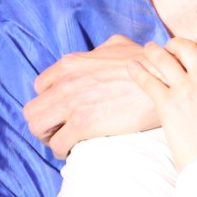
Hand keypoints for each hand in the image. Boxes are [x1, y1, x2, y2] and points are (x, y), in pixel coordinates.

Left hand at [24, 36, 158, 157]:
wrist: (163, 81)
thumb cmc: (146, 63)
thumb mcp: (118, 45)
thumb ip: (98, 51)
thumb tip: (95, 55)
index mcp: (71, 63)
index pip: (39, 87)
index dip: (49, 102)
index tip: (60, 112)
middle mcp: (65, 82)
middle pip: (33, 110)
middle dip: (44, 123)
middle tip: (58, 131)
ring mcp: (72, 104)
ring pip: (38, 128)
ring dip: (49, 138)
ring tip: (64, 142)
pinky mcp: (84, 124)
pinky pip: (59, 144)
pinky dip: (63, 151)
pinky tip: (75, 150)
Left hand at [126, 38, 196, 169]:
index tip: (191, 46)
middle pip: (186, 47)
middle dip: (174, 45)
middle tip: (168, 49)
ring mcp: (185, 90)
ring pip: (165, 59)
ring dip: (153, 51)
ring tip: (148, 49)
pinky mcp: (167, 103)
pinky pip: (149, 81)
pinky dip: (138, 71)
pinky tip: (132, 66)